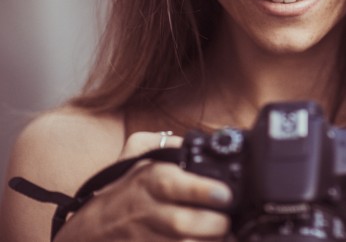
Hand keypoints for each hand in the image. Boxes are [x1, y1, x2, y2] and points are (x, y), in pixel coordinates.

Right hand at [55, 131, 232, 240]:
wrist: (87, 235)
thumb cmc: (119, 193)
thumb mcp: (135, 158)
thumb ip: (165, 144)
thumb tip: (191, 142)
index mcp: (147, 181)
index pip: (172, 184)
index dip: (202, 190)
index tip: (225, 195)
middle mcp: (146, 211)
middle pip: (183, 222)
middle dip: (214, 224)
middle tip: (228, 220)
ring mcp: (146, 238)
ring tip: (225, 236)